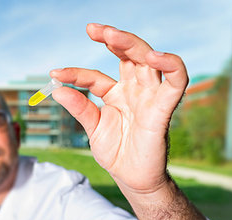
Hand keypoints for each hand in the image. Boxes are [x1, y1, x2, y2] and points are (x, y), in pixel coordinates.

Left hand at [51, 23, 187, 193]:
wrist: (131, 179)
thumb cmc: (115, 152)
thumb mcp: (92, 127)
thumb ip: (79, 108)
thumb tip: (57, 89)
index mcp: (116, 94)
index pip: (94, 76)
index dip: (75, 73)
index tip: (55, 73)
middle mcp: (134, 90)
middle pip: (128, 55)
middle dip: (112, 39)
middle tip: (93, 29)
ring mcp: (149, 97)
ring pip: (149, 60)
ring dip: (132, 45)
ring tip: (111, 36)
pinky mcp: (163, 109)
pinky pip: (176, 82)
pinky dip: (171, 65)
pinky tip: (153, 56)